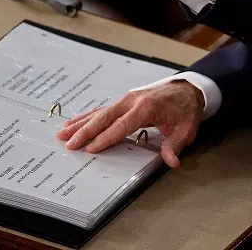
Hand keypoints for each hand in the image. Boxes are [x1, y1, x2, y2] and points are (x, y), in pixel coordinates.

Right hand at [55, 81, 204, 167]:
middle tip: (68, 143)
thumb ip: (174, 145)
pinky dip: (87, 116)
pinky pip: (102, 109)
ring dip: (80, 123)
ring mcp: (126, 99)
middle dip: (85, 131)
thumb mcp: (186, 129)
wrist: (188, 89)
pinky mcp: (124, 101)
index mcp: (145, 108)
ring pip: (99, 112)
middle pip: (104, 118)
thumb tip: (171, 162)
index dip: (105, 138)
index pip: (121, 126)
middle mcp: (132, 101)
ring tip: (62, 132)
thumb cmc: (186, 109)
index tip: (90, 149)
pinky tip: (74, 122)